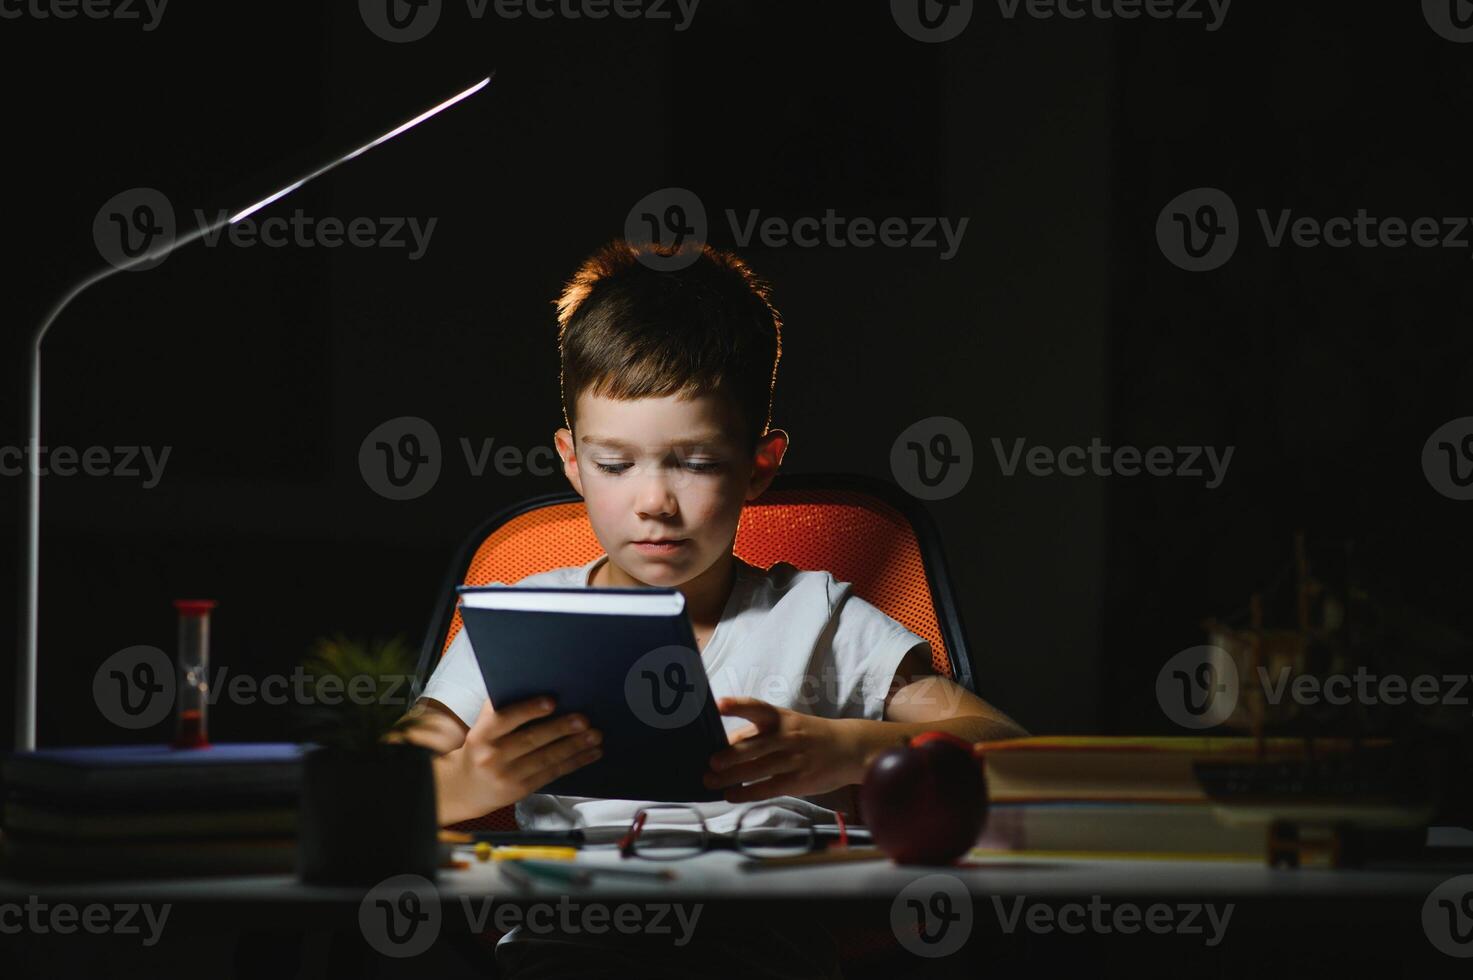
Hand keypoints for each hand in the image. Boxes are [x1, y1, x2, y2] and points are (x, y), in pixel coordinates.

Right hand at [435, 696, 602, 821]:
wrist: (466, 788)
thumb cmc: (482, 747)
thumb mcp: (482, 728)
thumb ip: (502, 710)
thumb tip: (537, 686)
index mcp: (481, 734)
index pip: (504, 719)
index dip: (528, 710)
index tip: (552, 701)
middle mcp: (492, 756)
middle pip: (530, 740)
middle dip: (560, 729)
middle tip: (584, 720)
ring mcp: (507, 776)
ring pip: (546, 759)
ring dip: (574, 747)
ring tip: (595, 736)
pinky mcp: (521, 790)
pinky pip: (552, 774)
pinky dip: (574, 762)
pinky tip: (591, 753)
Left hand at [703, 696, 857, 802]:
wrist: (848, 748)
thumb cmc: (808, 734)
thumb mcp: (787, 723)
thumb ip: (758, 733)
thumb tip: (725, 745)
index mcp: (780, 717)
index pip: (757, 708)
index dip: (738, 706)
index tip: (719, 704)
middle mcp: (786, 736)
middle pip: (753, 746)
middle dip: (728, 756)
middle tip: (709, 764)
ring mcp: (793, 759)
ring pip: (757, 769)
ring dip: (731, 778)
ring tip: (711, 782)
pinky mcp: (798, 780)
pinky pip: (767, 788)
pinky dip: (747, 793)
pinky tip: (732, 796)